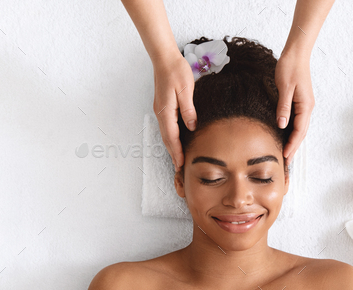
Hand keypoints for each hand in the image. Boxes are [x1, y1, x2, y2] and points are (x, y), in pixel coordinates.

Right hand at [152, 55, 196, 170]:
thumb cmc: (176, 71)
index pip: (171, 137)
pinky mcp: (163, 106)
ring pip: (166, 134)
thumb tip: (191, 127)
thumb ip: (188, 109)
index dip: (176, 152)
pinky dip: (170, 137)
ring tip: (178, 159)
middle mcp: (161, 113)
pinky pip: (167, 126)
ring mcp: (160, 110)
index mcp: (166, 111)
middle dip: (173, 154)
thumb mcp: (185, 90)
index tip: (180, 164)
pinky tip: (176, 141)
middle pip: (167, 139)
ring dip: (171, 147)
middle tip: (179, 168)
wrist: (164, 58)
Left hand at [274, 51, 314, 166]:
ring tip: (286, 153)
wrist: (296, 53)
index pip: (299, 131)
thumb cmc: (290, 67)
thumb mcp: (284, 87)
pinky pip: (297, 121)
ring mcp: (304, 105)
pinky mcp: (300, 102)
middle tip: (287, 162)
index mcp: (305, 106)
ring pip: (300, 128)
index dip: (292, 145)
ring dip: (294, 141)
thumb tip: (281, 125)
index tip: (285, 156)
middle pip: (301, 133)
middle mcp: (307, 107)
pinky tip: (286, 137)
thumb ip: (283, 107)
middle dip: (294, 147)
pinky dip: (292, 131)